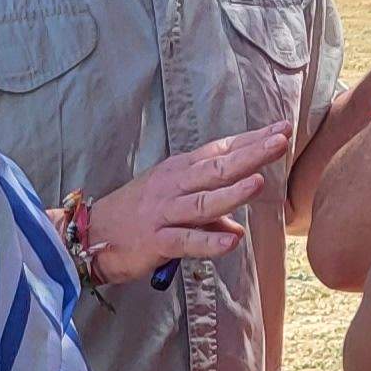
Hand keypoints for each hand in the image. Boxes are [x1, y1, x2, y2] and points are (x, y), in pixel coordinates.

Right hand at [89, 123, 288, 286]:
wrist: (87, 235)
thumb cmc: (135, 215)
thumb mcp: (172, 203)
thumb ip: (208, 213)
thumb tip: (236, 229)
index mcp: (179, 171)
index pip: (220, 151)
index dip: (251, 140)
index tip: (282, 128)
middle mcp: (173, 187)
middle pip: (216, 169)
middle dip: (250, 155)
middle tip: (280, 141)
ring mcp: (164, 213)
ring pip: (202, 203)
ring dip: (231, 194)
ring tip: (258, 183)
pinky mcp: (155, 242)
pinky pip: (184, 241)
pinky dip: (208, 242)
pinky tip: (232, 242)